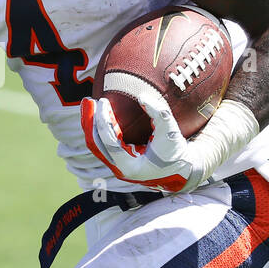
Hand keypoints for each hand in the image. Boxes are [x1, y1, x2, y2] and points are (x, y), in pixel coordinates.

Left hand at [80, 95, 207, 193]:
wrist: (180, 170)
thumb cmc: (176, 151)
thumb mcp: (171, 131)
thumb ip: (159, 112)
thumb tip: (140, 96)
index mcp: (130, 166)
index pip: (109, 142)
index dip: (103, 120)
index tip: (103, 101)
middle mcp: (119, 170)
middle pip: (95, 144)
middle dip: (89, 121)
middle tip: (88, 100)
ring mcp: (117, 167)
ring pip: (96, 145)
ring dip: (91, 124)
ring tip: (89, 104)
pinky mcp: (118, 162)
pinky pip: (102, 145)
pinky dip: (99, 129)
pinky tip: (99, 114)